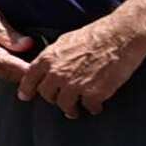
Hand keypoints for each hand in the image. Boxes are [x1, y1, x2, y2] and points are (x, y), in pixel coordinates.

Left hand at [16, 10, 145, 117]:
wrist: (120, 36)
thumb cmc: (95, 35)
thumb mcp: (65, 41)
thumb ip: (53, 56)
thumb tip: (47, 66)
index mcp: (48, 59)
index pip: (30, 79)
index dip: (26, 89)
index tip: (25, 97)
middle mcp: (57, 74)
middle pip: (47, 95)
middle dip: (53, 99)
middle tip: (60, 102)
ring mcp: (75, 85)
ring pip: (65, 105)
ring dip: (71, 110)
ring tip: (75, 111)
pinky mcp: (94, 94)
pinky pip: (89, 107)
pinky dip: (93, 108)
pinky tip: (96, 106)